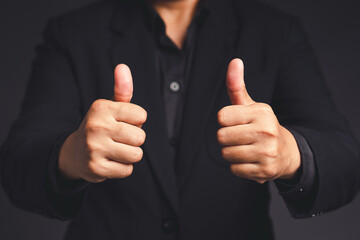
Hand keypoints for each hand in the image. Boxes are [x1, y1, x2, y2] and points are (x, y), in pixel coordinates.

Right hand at [58, 64, 146, 182]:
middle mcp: (96, 125)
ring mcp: (95, 148)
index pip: (141, 115)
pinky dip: (122, 168)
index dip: (136, 122)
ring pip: (136, 155)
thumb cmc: (100, 127)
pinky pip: (127, 170)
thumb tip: (123, 66)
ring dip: (130, 155)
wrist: (74, 154)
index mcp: (101, 107)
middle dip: (134, 140)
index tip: (122, 123)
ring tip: (116, 150)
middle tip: (119, 139)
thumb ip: (122, 89)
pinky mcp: (96, 168)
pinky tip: (110, 162)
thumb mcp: (109, 107)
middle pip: (140, 137)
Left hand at [217, 59, 300, 183]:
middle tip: (242, 137)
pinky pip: (234, 169)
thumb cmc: (261, 126)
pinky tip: (251, 160)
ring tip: (247, 149)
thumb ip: (237, 86)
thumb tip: (235, 61)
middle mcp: (266, 130)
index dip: (226, 120)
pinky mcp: (265, 170)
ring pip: (226, 154)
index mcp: (261, 112)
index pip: (222, 116)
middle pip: (221, 136)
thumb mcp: (251, 106)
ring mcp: (266, 152)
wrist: (287, 152)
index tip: (237, 122)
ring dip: (232, 153)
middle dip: (227, 138)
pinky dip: (239, 167)